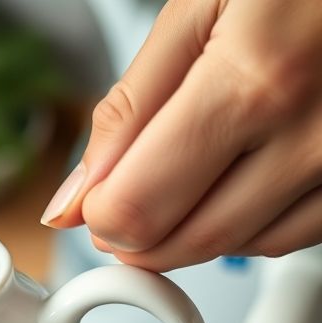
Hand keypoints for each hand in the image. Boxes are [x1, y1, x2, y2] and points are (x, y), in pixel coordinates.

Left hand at [41, 0, 321, 270]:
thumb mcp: (199, 8)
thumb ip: (129, 107)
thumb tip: (77, 196)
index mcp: (253, 82)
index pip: (140, 206)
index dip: (100, 214)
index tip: (93, 200)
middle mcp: (311, 136)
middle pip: (189, 240)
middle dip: (139, 232)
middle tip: (124, 197)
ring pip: (241, 246)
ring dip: (190, 229)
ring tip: (181, 171)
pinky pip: (293, 235)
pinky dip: (247, 223)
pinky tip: (234, 178)